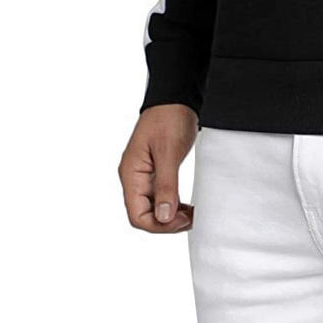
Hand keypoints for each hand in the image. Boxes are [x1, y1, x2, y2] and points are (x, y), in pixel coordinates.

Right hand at [119, 104, 197, 232]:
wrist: (176, 97)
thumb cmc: (169, 117)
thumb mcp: (169, 152)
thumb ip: (166, 185)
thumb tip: (164, 217)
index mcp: (131, 173)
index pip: (137, 215)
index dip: (158, 225)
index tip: (181, 221)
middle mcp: (134, 177)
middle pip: (144, 214)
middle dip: (166, 222)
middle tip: (190, 219)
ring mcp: (144, 174)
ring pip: (153, 207)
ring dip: (170, 215)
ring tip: (191, 214)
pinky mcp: (156, 170)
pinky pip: (160, 195)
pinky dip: (173, 204)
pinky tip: (186, 206)